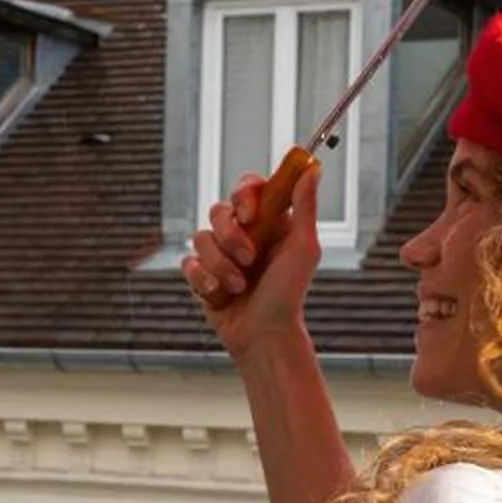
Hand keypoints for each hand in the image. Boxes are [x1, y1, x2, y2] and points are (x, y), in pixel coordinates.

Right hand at [181, 164, 320, 360]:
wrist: (265, 335)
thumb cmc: (289, 294)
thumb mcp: (303, 248)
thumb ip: (305, 207)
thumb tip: (312, 168)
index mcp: (268, 221)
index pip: (248, 188)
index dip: (243, 195)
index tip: (249, 215)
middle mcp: (243, 233)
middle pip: (218, 210)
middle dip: (230, 236)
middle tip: (249, 258)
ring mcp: (221, 253)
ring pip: (201, 238)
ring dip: (221, 265)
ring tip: (239, 286)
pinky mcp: (203, 274)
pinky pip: (189, 263)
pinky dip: (204, 280)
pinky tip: (220, 294)